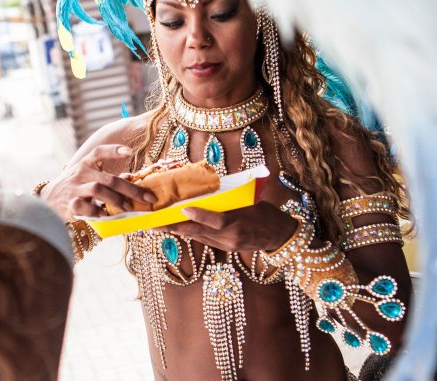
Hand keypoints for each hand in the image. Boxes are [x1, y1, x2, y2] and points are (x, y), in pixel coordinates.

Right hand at [40, 144, 156, 221]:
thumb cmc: (76, 186)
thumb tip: (134, 183)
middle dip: (131, 189)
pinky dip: (97, 212)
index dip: (114, 150)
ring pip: (98, 190)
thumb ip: (106, 176)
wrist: (48, 199)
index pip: (99, 152)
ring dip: (116, 200)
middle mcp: (80, 173)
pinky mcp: (69, 205)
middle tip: (147, 197)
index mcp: (86, 163)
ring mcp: (74, 188)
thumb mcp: (87, 175)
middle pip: (108, 178)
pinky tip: (106, 215)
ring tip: (128, 208)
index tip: (130, 151)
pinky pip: (84, 207)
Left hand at [159, 202, 298, 251]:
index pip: (217, 221)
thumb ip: (233, 199)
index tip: (183, 209)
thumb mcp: (253, 202)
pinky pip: (204, 240)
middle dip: (177, 228)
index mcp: (240, 224)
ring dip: (179, 232)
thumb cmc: (268, 214)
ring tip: (159, 226)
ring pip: (198, 237)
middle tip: (157, 223)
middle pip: (200, 233)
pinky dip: (191, 233)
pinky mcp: (226, 249)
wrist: (280, 236)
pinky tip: (177, 229)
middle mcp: (231, 238)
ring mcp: (227, 245)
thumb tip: (213, 188)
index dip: (199, 216)